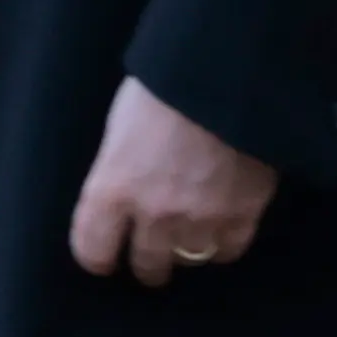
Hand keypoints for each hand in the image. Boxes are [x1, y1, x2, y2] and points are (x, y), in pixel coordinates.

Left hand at [66, 76, 274, 288]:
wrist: (228, 71)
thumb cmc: (165, 83)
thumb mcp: (121, 124)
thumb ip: (118, 168)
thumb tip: (121, 190)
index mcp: (111, 188)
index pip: (92, 251)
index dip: (98, 256)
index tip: (105, 256)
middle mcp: (152, 213)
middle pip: (146, 266)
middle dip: (147, 262)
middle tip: (152, 253)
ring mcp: (200, 218)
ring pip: (189, 260)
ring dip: (187, 249)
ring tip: (191, 233)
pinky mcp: (244, 214)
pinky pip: (229, 250)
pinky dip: (225, 242)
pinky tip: (223, 226)